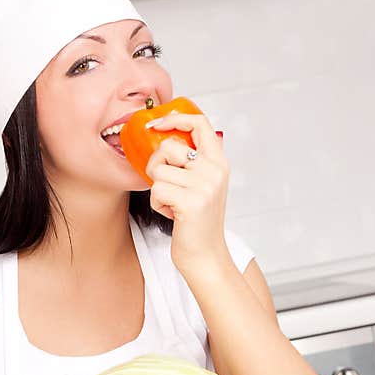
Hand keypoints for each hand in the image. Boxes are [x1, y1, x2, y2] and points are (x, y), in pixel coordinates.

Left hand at [144, 113, 231, 273]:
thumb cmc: (196, 221)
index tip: (157, 124)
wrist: (205, 256)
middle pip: (168, 147)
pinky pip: (156, 190)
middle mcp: (214, 170)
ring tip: (174, 204)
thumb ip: (192, 162)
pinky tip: (172, 214)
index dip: (175, 118)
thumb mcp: (202, 185)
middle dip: (156, 166)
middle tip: (167, 186)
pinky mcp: (191, 201)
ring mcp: (204, 185)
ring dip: (158, 190)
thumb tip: (164, 135)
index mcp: (219, 162)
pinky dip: (157, 204)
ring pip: (158, 170)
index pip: (200, 123)